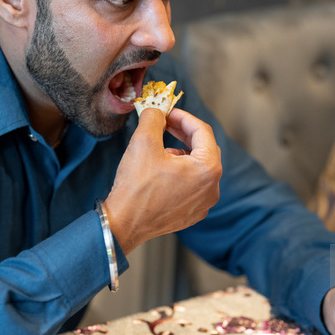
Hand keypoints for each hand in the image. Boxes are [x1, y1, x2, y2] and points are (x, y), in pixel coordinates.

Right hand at [104, 107, 221, 253]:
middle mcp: (211, 188)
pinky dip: (181, 172)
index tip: (168, 112)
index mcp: (207, 169)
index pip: (202, 131)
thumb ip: (154, 118)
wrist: (123, 223)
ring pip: (198, 167)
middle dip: (184, 133)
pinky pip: (193, 185)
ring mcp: (203, 203)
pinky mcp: (192, 213)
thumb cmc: (136, 187)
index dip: (183, 117)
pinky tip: (162, 169)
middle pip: (204, 149)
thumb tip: (157, 110)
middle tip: (166, 123)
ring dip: (182, 152)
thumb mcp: (143, 142)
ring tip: (161, 148)